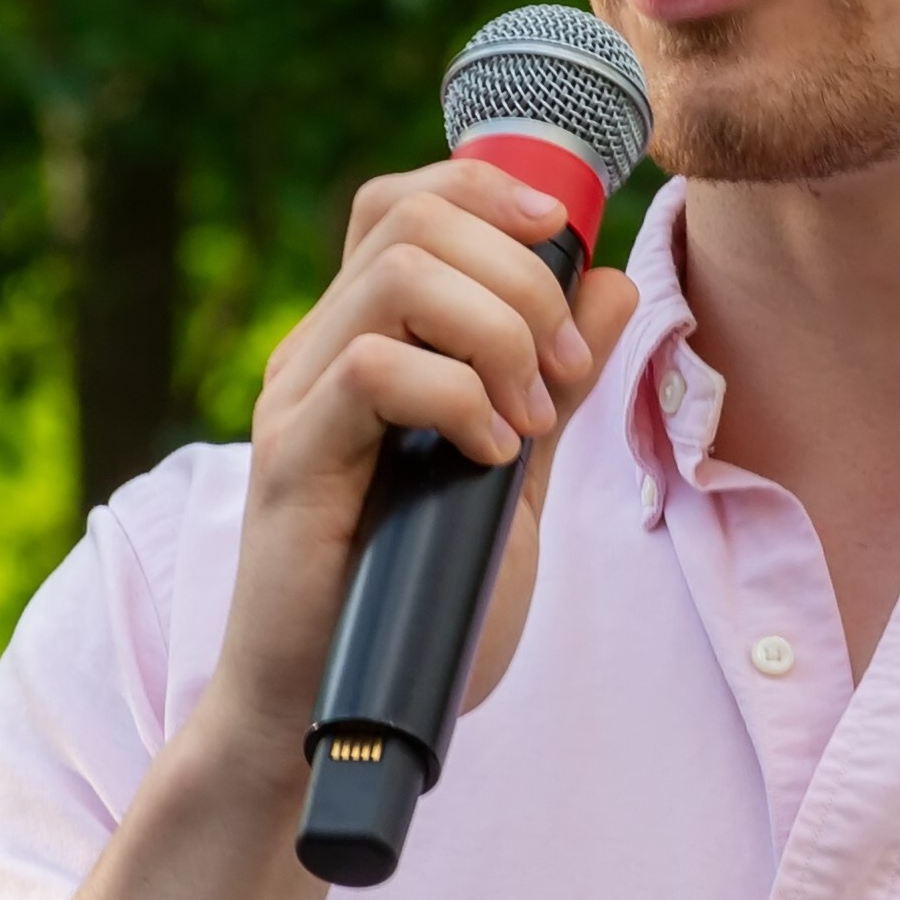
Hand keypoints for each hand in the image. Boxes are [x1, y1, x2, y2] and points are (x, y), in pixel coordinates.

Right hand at [200, 160, 644, 758]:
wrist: (336, 711)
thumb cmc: (419, 602)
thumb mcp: (518, 479)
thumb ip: (555, 385)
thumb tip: (609, 282)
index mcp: (368, 342)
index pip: (408, 203)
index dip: (489, 188)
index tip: (567, 239)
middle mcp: (321, 353)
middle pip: (411, 217)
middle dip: (523, 275)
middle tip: (564, 372)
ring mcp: (298, 401)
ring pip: (397, 277)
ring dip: (498, 333)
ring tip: (529, 421)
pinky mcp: (290, 460)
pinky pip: (374, 370)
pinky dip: (456, 400)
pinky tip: (488, 460)